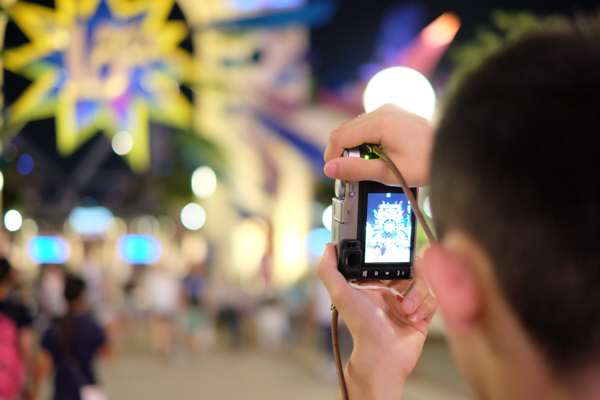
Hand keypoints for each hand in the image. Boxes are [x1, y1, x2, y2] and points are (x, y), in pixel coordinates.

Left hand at [318, 243, 436, 398]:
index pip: (388, 262)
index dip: (395, 256)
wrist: (382, 355)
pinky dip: (424, 308)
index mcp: (374, 286)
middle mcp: (391, 294)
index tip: (399, 253)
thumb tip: (328, 247)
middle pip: (411, 270)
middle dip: (413, 273)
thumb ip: (329, 269)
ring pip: (424, 285)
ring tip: (405, 310)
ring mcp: (408, 305)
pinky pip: (432, 301)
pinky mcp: (422, 317)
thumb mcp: (340, 293)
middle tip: (409, 278)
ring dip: (417, 295)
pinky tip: (412, 319)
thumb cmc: (360, 325)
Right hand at [324, 103, 433, 186]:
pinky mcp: (393, 114)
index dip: (332, 157)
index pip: (339, 136)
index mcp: (379, 122)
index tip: (336, 174)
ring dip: (353, 147)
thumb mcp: (388, 173)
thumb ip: (356, 170)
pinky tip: (377, 156)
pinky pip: (368, 126)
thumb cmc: (426, 163)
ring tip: (367, 167)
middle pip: (344, 130)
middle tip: (351, 173)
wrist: (454, 150)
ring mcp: (388, 110)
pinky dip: (365, 142)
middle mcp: (382, 110)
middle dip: (342, 152)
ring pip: (355, 128)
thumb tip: (329, 169)